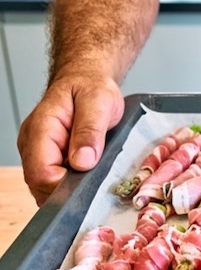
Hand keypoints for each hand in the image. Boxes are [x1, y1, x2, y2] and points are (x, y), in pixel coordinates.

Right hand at [17, 76, 123, 205]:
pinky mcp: (46, 157)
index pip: (41, 174)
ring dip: (70, 187)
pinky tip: (86, 172)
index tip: (88, 179)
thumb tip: (82, 162)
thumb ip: (90, 132)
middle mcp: (32, 144)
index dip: (65, 184)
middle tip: (95, 177)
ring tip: (92, 171)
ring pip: (45, 187)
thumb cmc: (90, 88)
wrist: (86, 79)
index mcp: (41, 129)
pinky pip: (53, 181)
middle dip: (68, 189)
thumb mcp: (98, 103)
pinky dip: (70, 183)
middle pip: (40, 185)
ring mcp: (36, 152)